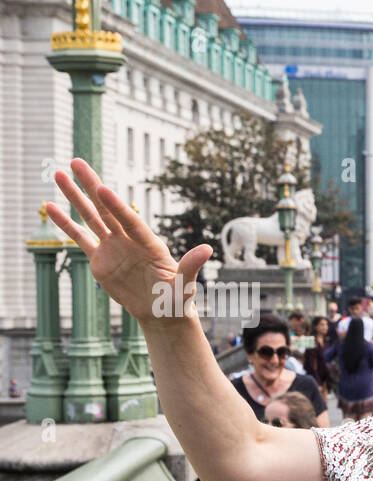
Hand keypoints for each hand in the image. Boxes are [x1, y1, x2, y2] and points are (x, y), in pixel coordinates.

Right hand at [47, 159, 211, 323]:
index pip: (130, 221)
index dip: (117, 206)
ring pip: (91, 218)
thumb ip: (190, 266)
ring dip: (75, 197)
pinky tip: (51, 206)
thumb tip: (208, 249)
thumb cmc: (177, 300)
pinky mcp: (100, 260)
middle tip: (76, 162)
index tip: (103, 188)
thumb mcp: (184, 285)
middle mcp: (129, 240)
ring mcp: (113, 247)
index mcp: (149, 243)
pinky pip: (80, 238)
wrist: (162, 313)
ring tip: (59, 174)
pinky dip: (66, 223)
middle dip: (91, 186)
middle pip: (107, 209)